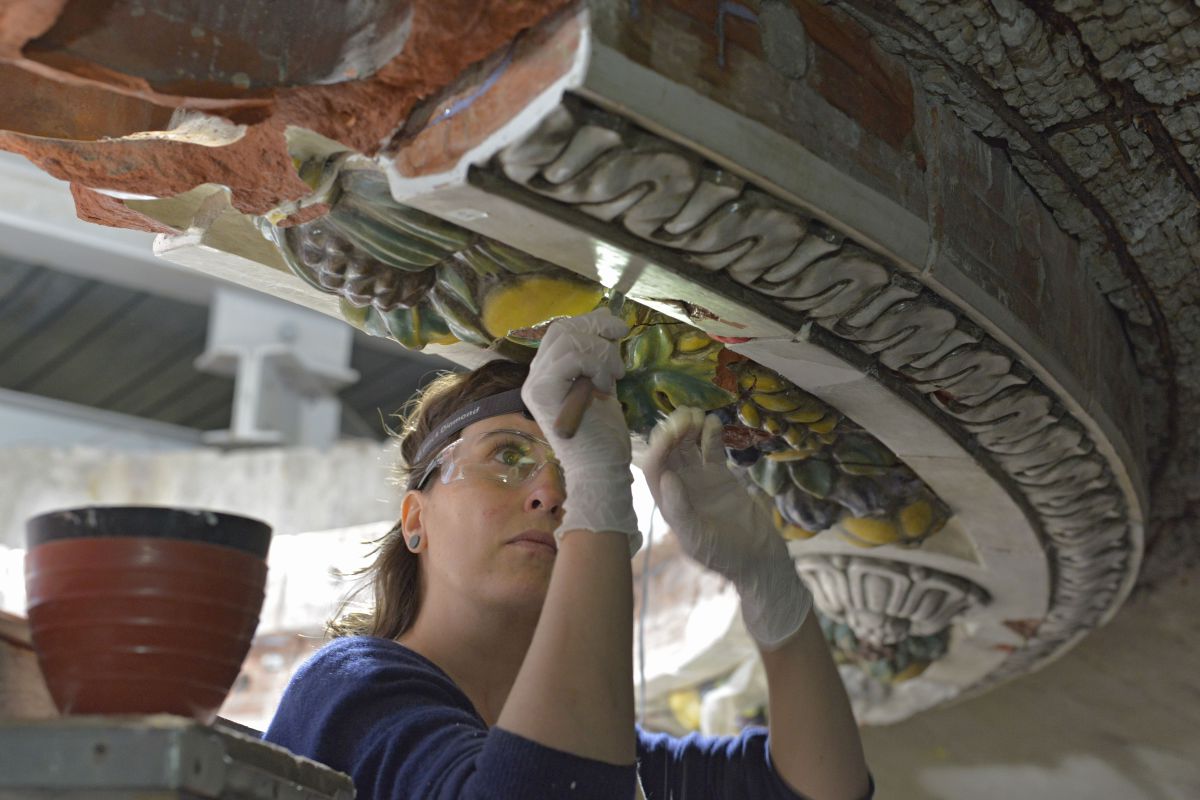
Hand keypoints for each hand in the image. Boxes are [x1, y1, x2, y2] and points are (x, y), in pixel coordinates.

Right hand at [522, 309, 640, 551]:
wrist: (600, 470)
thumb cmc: (603, 436)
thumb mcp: (602, 386)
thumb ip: (599, 358)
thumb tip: (606, 323)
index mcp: (546, 376)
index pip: (561, 332)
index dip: (590, 322)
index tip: (618, 329)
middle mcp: (534, 379)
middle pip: (561, 330)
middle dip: (596, 330)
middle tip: (620, 345)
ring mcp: (535, 386)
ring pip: (568, 340)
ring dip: (600, 353)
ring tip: (614, 377)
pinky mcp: (542, 394)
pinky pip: (571, 358)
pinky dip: (596, 365)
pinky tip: (604, 386)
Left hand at [642, 407, 810, 648]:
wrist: (760, 559)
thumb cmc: (725, 556)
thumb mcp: (698, 538)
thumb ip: (681, 510)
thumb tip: (667, 477)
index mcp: (669, 503)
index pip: (655, 469)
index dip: (659, 449)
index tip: (671, 433)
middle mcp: (681, 488)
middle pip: (669, 452)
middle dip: (673, 432)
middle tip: (686, 416)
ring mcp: (701, 479)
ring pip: (688, 446)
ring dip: (689, 428)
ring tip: (698, 415)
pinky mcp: (721, 475)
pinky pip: (711, 450)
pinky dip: (711, 434)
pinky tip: (713, 422)